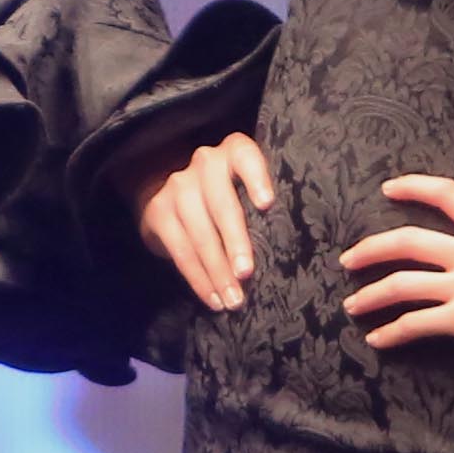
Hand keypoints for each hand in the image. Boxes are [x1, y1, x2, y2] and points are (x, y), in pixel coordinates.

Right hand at [131, 134, 278, 316]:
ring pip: (200, 233)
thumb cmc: (228, 197)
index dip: (256, 178)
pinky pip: (180, 250)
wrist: (172, 194)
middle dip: (235, 242)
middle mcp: (204, 163)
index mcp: (233, 152)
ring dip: (217, 271)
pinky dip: (198, 279)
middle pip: (222, 204)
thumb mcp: (246, 189)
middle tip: (247, 274)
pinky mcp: (158, 211)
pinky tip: (213, 298)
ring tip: (234, 299)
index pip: (245, 156)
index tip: (267, 204)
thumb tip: (295, 249)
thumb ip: (263, 204)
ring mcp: (178, 185)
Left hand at [338, 175, 453, 360]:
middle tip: (348, 259)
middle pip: (410, 241)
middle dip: (373, 248)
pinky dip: (391, 333)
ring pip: (403, 284)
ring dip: (371, 295)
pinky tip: (376, 340)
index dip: (416, 188)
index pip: (451, 196)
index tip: (388, 188)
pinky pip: (416, 325)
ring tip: (353, 306)